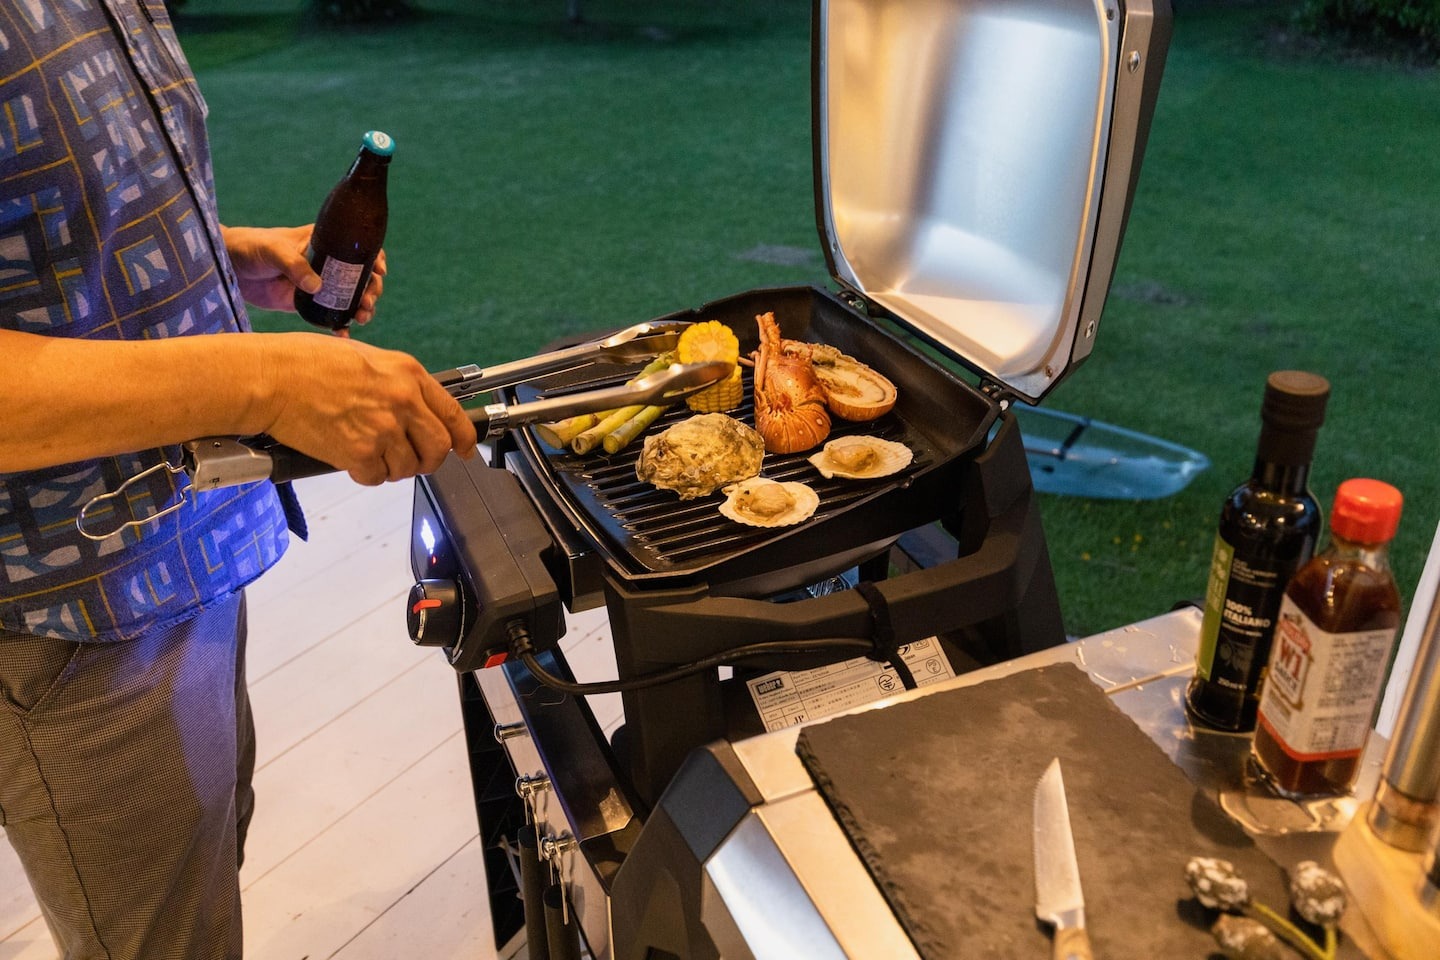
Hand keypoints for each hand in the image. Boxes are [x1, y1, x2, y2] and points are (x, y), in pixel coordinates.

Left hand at [221, 224, 386, 334]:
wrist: (228, 268)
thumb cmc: (251, 247)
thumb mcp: (273, 250)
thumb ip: (294, 265)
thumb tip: (317, 287)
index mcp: (324, 242)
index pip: (358, 246)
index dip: (375, 258)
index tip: (379, 271)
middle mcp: (327, 264)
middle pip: (361, 277)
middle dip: (372, 290)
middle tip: (368, 302)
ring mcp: (320, 285)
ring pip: (351, 298)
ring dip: (362, 308)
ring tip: (363, 317)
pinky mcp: (308, 305)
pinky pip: (330, 316)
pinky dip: (340, 326)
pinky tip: (344, 335)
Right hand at [257, 334, 476, 484]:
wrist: (271, 378)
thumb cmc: (306, 362)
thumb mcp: (366, 357)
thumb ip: (397, 383)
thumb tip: (413, 406)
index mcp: (408, 374)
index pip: (453, 414)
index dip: (465, 438)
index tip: (466, 449)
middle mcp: (402, 402)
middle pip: (438, 448)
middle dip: (430, 460)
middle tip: (415, 461)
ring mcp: (382, 430)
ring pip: (408, 467)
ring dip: (394, 468)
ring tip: (372, 453)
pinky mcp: (359, 454)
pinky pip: (377, 477)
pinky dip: (367, 474)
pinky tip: (351, 458)